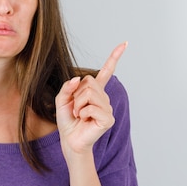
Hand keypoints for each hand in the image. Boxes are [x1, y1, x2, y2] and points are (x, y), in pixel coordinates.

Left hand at [55, 42, 126, 157]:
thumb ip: (67, 87)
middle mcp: (104, 98)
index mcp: (95, 91)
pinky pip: (91, 107)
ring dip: (78, 105)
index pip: (107, 71)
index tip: (125, 44)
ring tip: (79, 115)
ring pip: (89, 94)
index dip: (115, 57)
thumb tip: (78, 79)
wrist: (70, 141)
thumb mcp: (61, 100)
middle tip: (76, 109)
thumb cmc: (67, 121)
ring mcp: (107, 108)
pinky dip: (83, 113)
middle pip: (89, 82)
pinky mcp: (108, 118)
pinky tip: (85, 120)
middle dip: (76, 95)